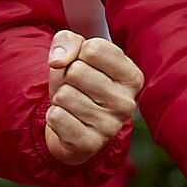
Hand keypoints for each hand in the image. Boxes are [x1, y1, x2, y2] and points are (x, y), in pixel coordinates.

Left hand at [44, 30, 142, 163]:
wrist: (72, 125)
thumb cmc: (79, 83)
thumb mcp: (76, 54)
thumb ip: (67, 41)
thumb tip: (58, 60)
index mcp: (131, 76)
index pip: (94, 49)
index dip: (79, 54)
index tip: (85, 65)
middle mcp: (127, 102)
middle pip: (77, 71)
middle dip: (67, 77)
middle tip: (76, 88)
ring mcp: (110, 126)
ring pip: (65, 94)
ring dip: (61, 98)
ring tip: (72, 105)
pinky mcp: (90, 144)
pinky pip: (56, 116)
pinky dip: (54, 116)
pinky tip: (67, 120)